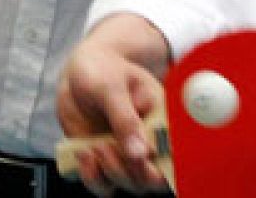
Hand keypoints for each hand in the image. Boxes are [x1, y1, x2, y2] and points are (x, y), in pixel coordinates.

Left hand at [56, 15, 172, 195]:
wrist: (78, 72)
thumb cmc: (103, 71)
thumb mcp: (111, 87)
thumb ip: (124, 118)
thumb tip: (139, 154)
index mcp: (163, 122)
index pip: (177, 156)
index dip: (166, 166)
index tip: (144, 157)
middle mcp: (149, 144)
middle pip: (154, 180)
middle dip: (133, 172)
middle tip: (108, 147)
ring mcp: (127, 155)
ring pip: (130, 185)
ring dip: (111, 172)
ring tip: (94, 147)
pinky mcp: (105, 162)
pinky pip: (104, 184)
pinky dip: (93, 177)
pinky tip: (84, 155)